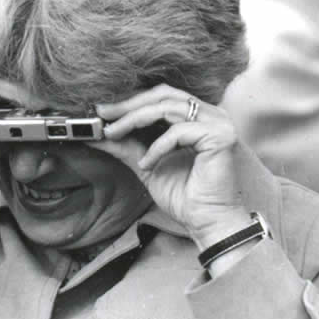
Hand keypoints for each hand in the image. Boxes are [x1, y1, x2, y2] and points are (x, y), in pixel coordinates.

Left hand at [88, 84, 250, 250]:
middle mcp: (210, 115)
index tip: (102, 112)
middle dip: (129, 105)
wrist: (208, 222)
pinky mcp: (220, 136)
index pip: (161, 98)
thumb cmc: (184, 197)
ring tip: (113, 135)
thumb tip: (98, 134)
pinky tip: (146, 165)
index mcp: (196, 117)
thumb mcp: (146, 165)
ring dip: (134, 120)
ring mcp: (218, 123)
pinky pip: (178, 132)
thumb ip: (126, 147)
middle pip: (163, 95)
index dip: (131, 103)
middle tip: (104, 115)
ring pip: (167, 108)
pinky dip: (156, 147)